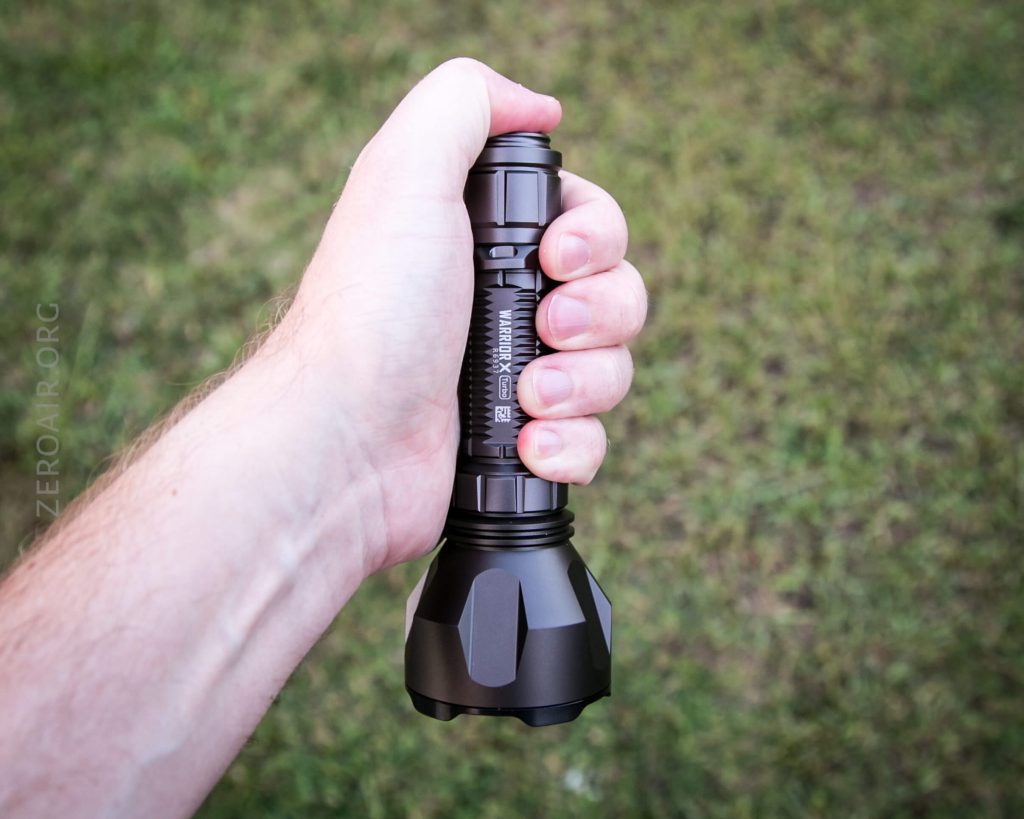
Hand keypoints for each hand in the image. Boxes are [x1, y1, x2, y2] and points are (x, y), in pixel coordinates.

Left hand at [277, 59, 645, 569]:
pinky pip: (592, 441)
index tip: (556, 256)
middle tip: (547, 327)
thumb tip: (540, 107)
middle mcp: (503, 303)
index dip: (594, 237)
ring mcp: (514, 375)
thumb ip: (465, 102)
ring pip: (613, 369)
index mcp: (485, 240)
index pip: (591, 223)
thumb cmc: (373, 310)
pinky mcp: (521, 442)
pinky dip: (572, 446)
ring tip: (528, 396)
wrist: (346, 442)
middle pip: (618, 293)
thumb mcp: (405, 171)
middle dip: (597, 313)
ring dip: (583, 382)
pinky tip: (529, 445)